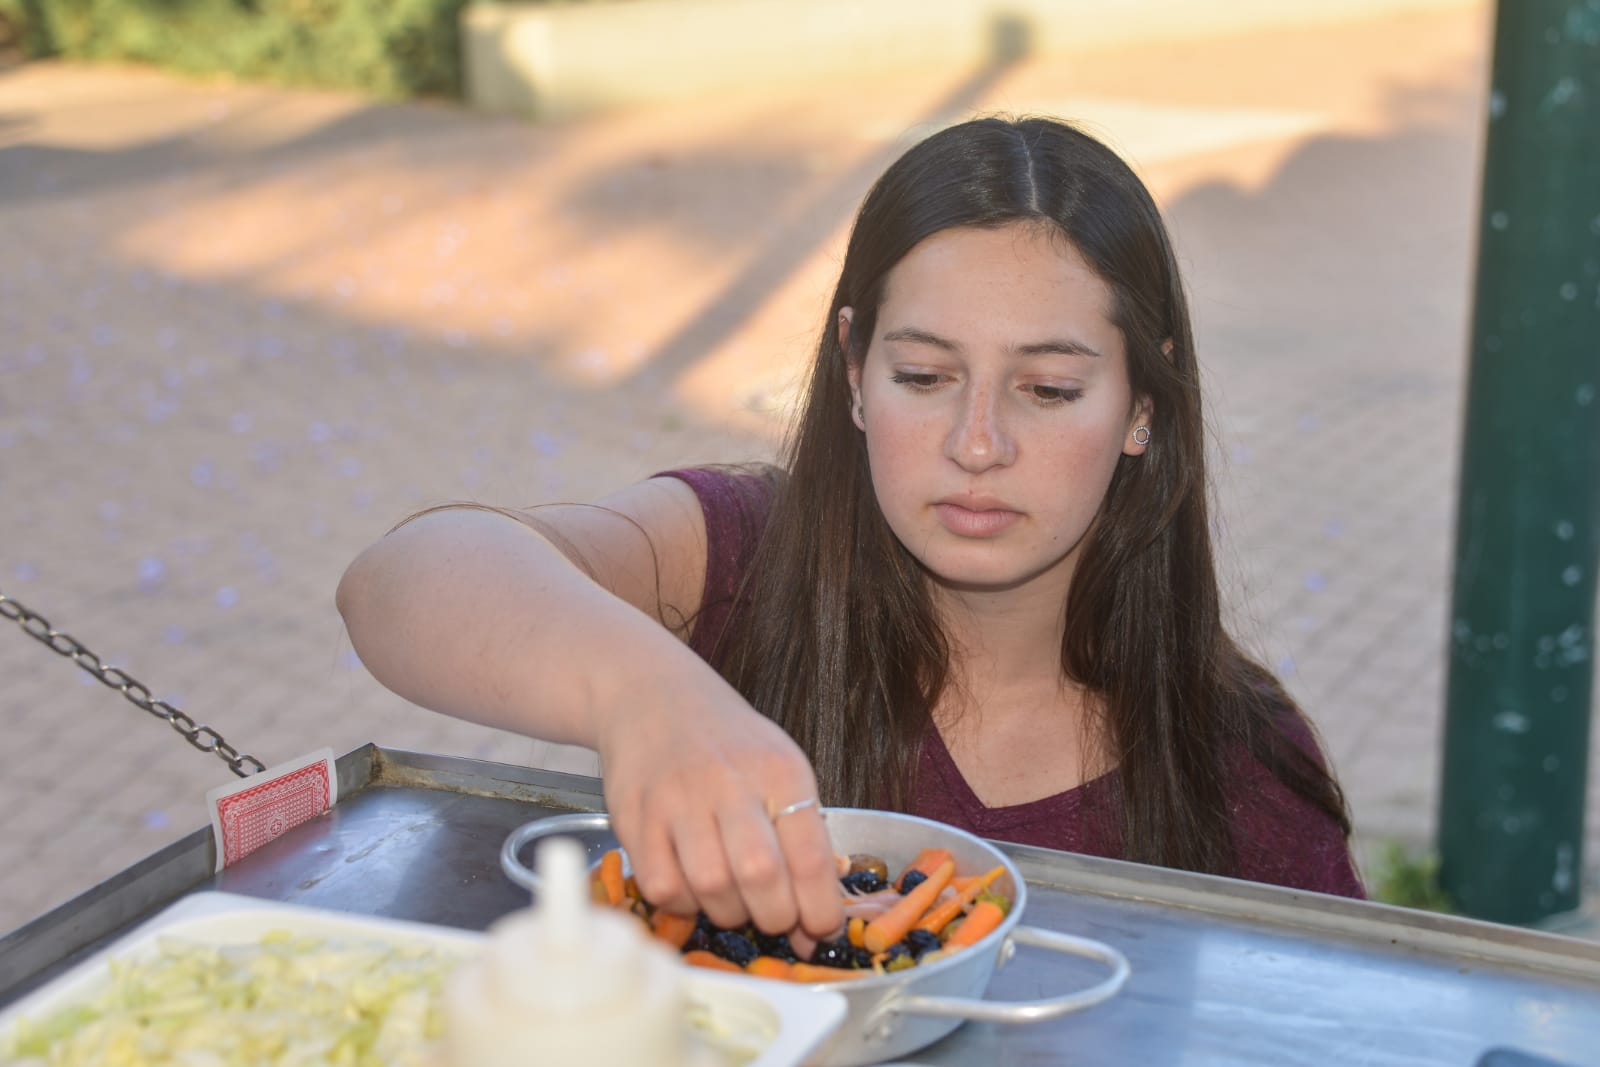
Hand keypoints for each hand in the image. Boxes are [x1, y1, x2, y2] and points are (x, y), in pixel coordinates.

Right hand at [595, 668, 844, 939]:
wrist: (654, 698)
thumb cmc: (729, 744)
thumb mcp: (780, 771)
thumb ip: (803, 843)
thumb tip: (815, 928)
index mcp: (779, 771)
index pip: (811, 857)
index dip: (820, 910)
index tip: (820, 930)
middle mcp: (729, 782)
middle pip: (760, 877)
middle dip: (775, 918)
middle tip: (773, 917)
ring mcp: (677, 799)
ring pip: (711, 888)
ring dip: (729, 913)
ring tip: (734, 899)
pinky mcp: (635, 816)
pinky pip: (662, 887)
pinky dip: (683, 903)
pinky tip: (692, 885)